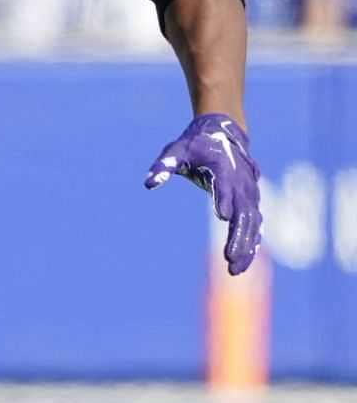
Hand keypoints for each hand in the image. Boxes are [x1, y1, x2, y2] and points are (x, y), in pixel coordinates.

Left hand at [144, 113, 261, 275]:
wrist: (224, 132)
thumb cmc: (196, 144)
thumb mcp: (176, 150)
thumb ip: (164, 165)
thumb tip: (149, 183)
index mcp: (223, 169)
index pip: (224, 186)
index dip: (224, 200)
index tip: (223, 217)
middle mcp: (240, 182)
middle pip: (243, 213)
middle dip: (238, 238)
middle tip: (230, 261)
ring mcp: (248, 192)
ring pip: (252, 222)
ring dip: (246, 245)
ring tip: (236, 270)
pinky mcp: (250, 199)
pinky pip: (254, 222)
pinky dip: (252, 240)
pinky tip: (245, 260)